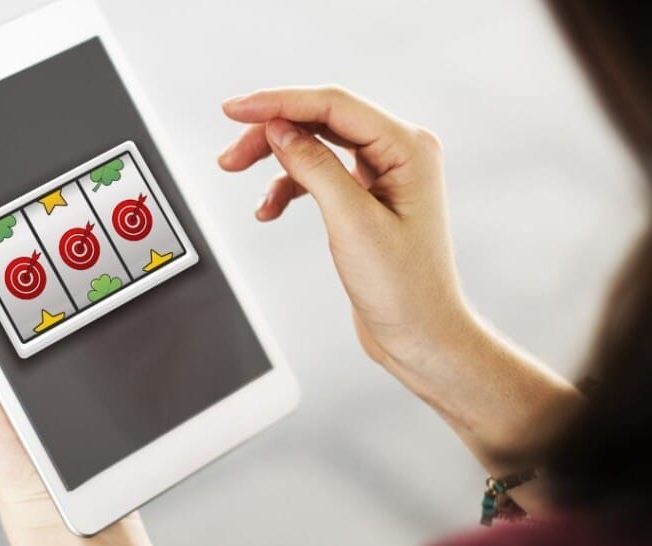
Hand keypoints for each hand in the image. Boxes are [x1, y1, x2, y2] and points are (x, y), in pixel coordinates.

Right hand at [219, 86, 470, 389]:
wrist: (421, 337)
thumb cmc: (406, 290)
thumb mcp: (353, 224)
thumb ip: (314, 168)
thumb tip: (279, 129)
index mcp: (409, 148)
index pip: (334, 106)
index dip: (279, 102)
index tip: (236, 109)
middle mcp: (399, 153)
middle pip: (321, 121)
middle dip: (271, 131)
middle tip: (230, 154)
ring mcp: (383, 175)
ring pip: (316, 145)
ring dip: (274, 159)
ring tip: (237, 173)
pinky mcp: (366, 198)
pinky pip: (318, 174)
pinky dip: (288, 186)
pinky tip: (269, 207)